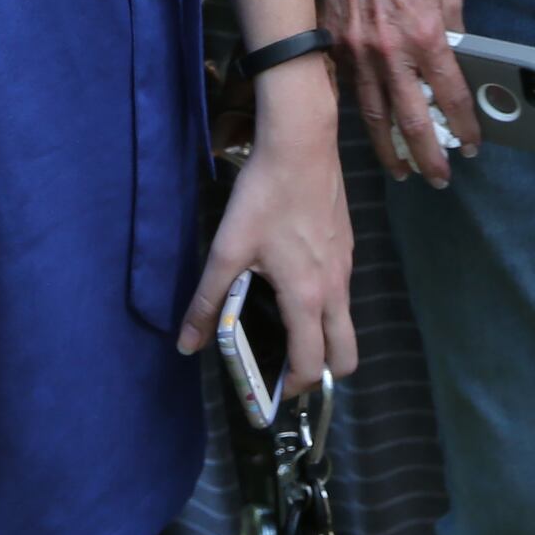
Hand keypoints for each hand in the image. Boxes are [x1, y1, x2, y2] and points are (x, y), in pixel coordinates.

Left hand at [178, 62, 358, 398]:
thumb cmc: (264, 197)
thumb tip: (187, 345)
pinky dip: (325, 306)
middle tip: (287, 367)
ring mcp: (347, 267)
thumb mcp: (227, 249)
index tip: (270, 390)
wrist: (302, 144)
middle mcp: (336, 289)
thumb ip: (208, 301)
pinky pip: (343, 293)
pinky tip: (291, 281)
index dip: (293, 387)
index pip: (313, 365)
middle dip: (323, 373)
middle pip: (347, 356)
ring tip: (283, 326)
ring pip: (345, 323)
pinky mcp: (347, 247)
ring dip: (322, 338)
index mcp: (307, 297)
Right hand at [309, 0, 476, 185]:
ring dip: (389, 148)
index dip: (464, 126)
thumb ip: (452, 21)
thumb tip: (457, 52)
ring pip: (372, 115)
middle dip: (427, 156)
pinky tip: (368, 129)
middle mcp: (390, 50)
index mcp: (426, 33)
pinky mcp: (330, 44)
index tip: (469, 145)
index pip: (451, 96)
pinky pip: (346, 90)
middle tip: (437, 178)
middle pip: (411, 120)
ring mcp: (355, 50)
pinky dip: (359, 115)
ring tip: (401, 170)